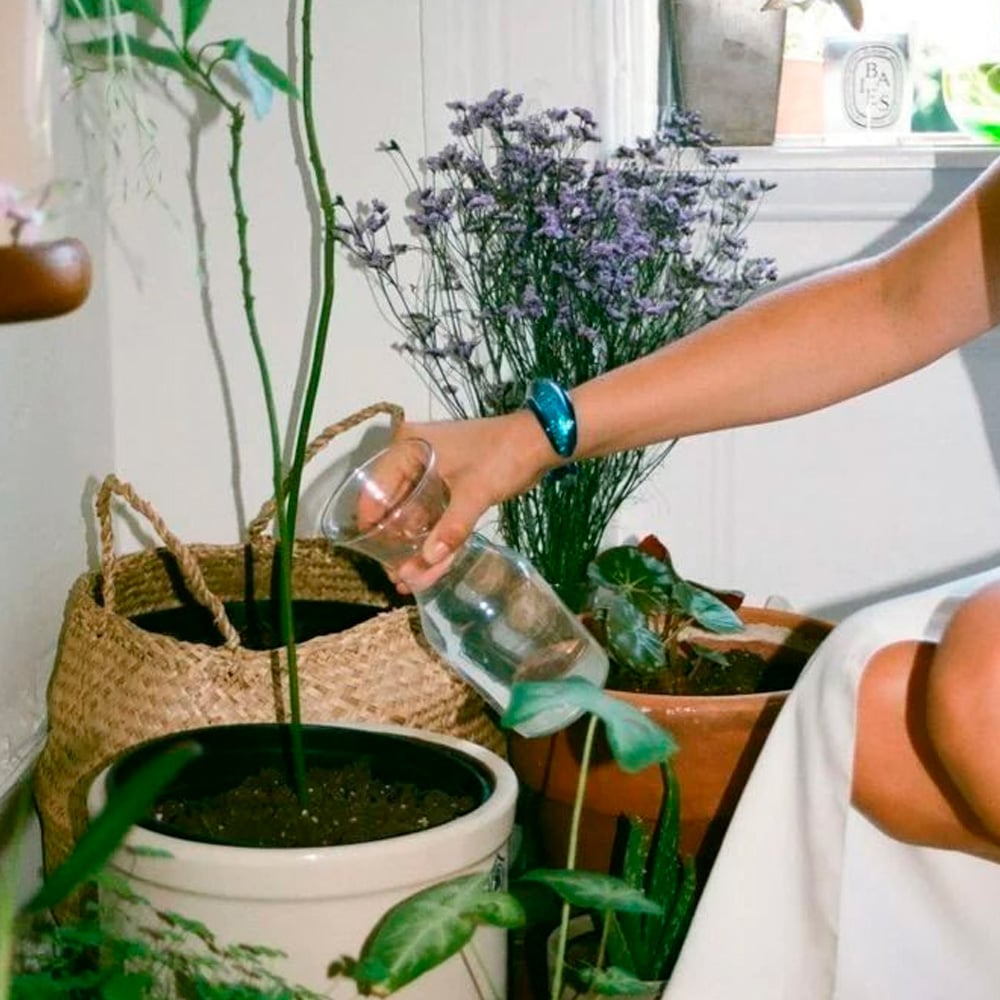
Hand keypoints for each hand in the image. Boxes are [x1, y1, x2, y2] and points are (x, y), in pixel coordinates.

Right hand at [390, 410, 553, 591]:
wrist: (540, 442)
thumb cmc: (502, 455)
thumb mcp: (475, 492)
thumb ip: (450, 528)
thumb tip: (427, 562)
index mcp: (408, 447)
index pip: (375, 487)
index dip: (372, 523)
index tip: (373, 555)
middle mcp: (413, 458)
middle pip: (393, 506)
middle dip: (397, 543)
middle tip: (396, 577)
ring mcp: (431, 472)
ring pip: (414, 515)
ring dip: (415, 546)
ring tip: (409, 582)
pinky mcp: (448, 485)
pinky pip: (433, 515)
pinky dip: (434, 538)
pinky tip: (430, 568)